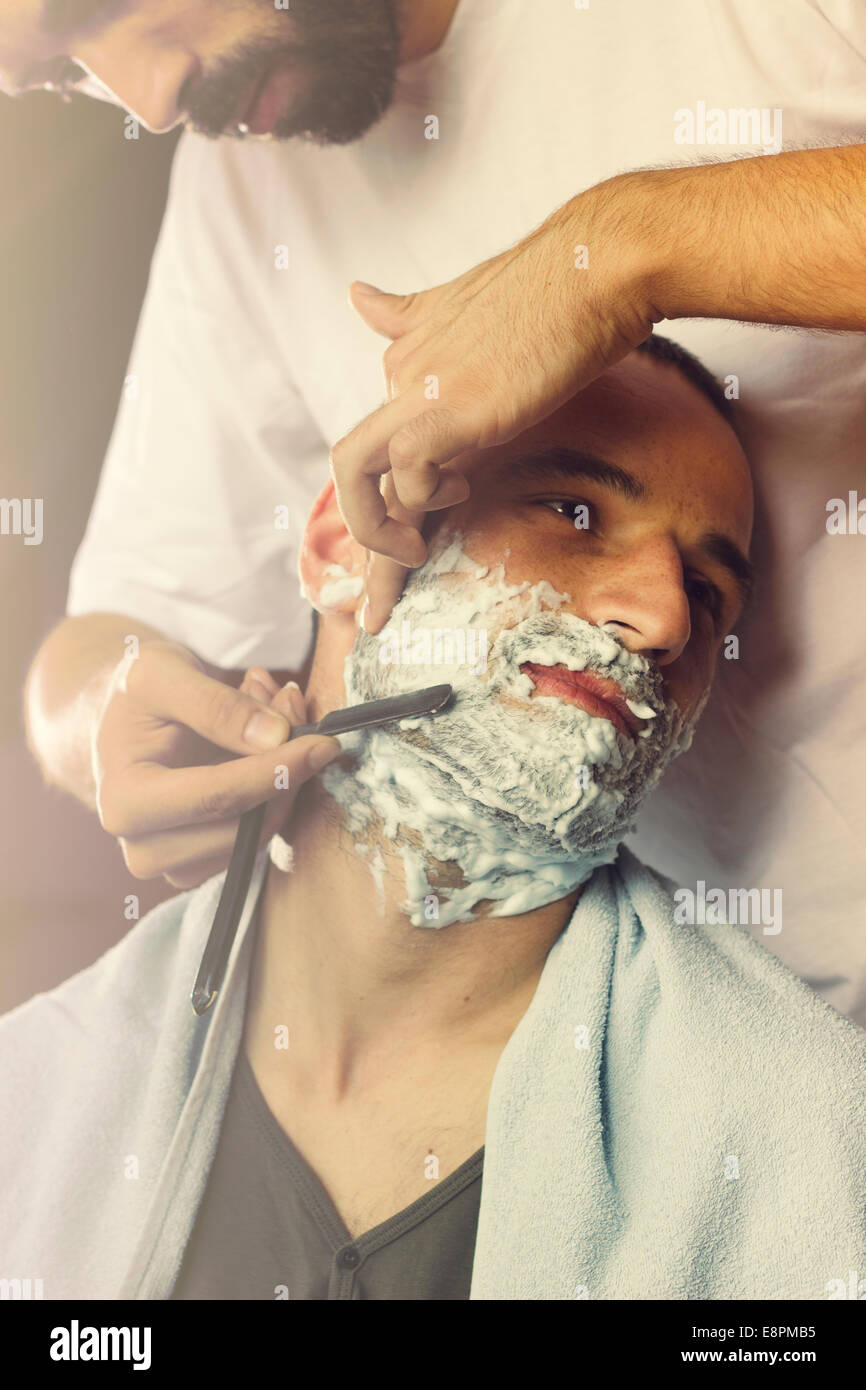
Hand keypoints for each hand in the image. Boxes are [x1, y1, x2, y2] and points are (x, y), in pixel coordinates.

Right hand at [92, 640, 339, 888]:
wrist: (120, 722)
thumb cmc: (134, 695)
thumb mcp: (160, 673)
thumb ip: (215, 704)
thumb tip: (276, 738)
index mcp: (125, 803)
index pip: (217, 797)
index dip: (278, 770)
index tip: (324, 742)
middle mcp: (144, 848)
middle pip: (246, 824)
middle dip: (286, 766)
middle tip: (292, 701)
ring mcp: (175, 865)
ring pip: (260, 835)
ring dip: (285, 775)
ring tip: (271, 709)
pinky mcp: (204, 866)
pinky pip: (259, 836)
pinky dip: (277, 789)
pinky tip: (267, 742)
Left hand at [330, 173, 656, 631]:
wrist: (599, 269)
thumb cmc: (559, 294)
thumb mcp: (469, 307)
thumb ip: (410, 314)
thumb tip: (358, 298)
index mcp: (408, 360)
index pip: (380, 448)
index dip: (383, 505)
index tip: (403, 553)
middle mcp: (402, 374)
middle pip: (357, 470)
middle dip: (365, 542)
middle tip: (377, 604)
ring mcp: (420, 389)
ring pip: (358, 474)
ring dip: (377, 534)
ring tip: (415, 556)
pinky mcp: (448, 406)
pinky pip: (405, 470)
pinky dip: (422, 497)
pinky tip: (462, 491)